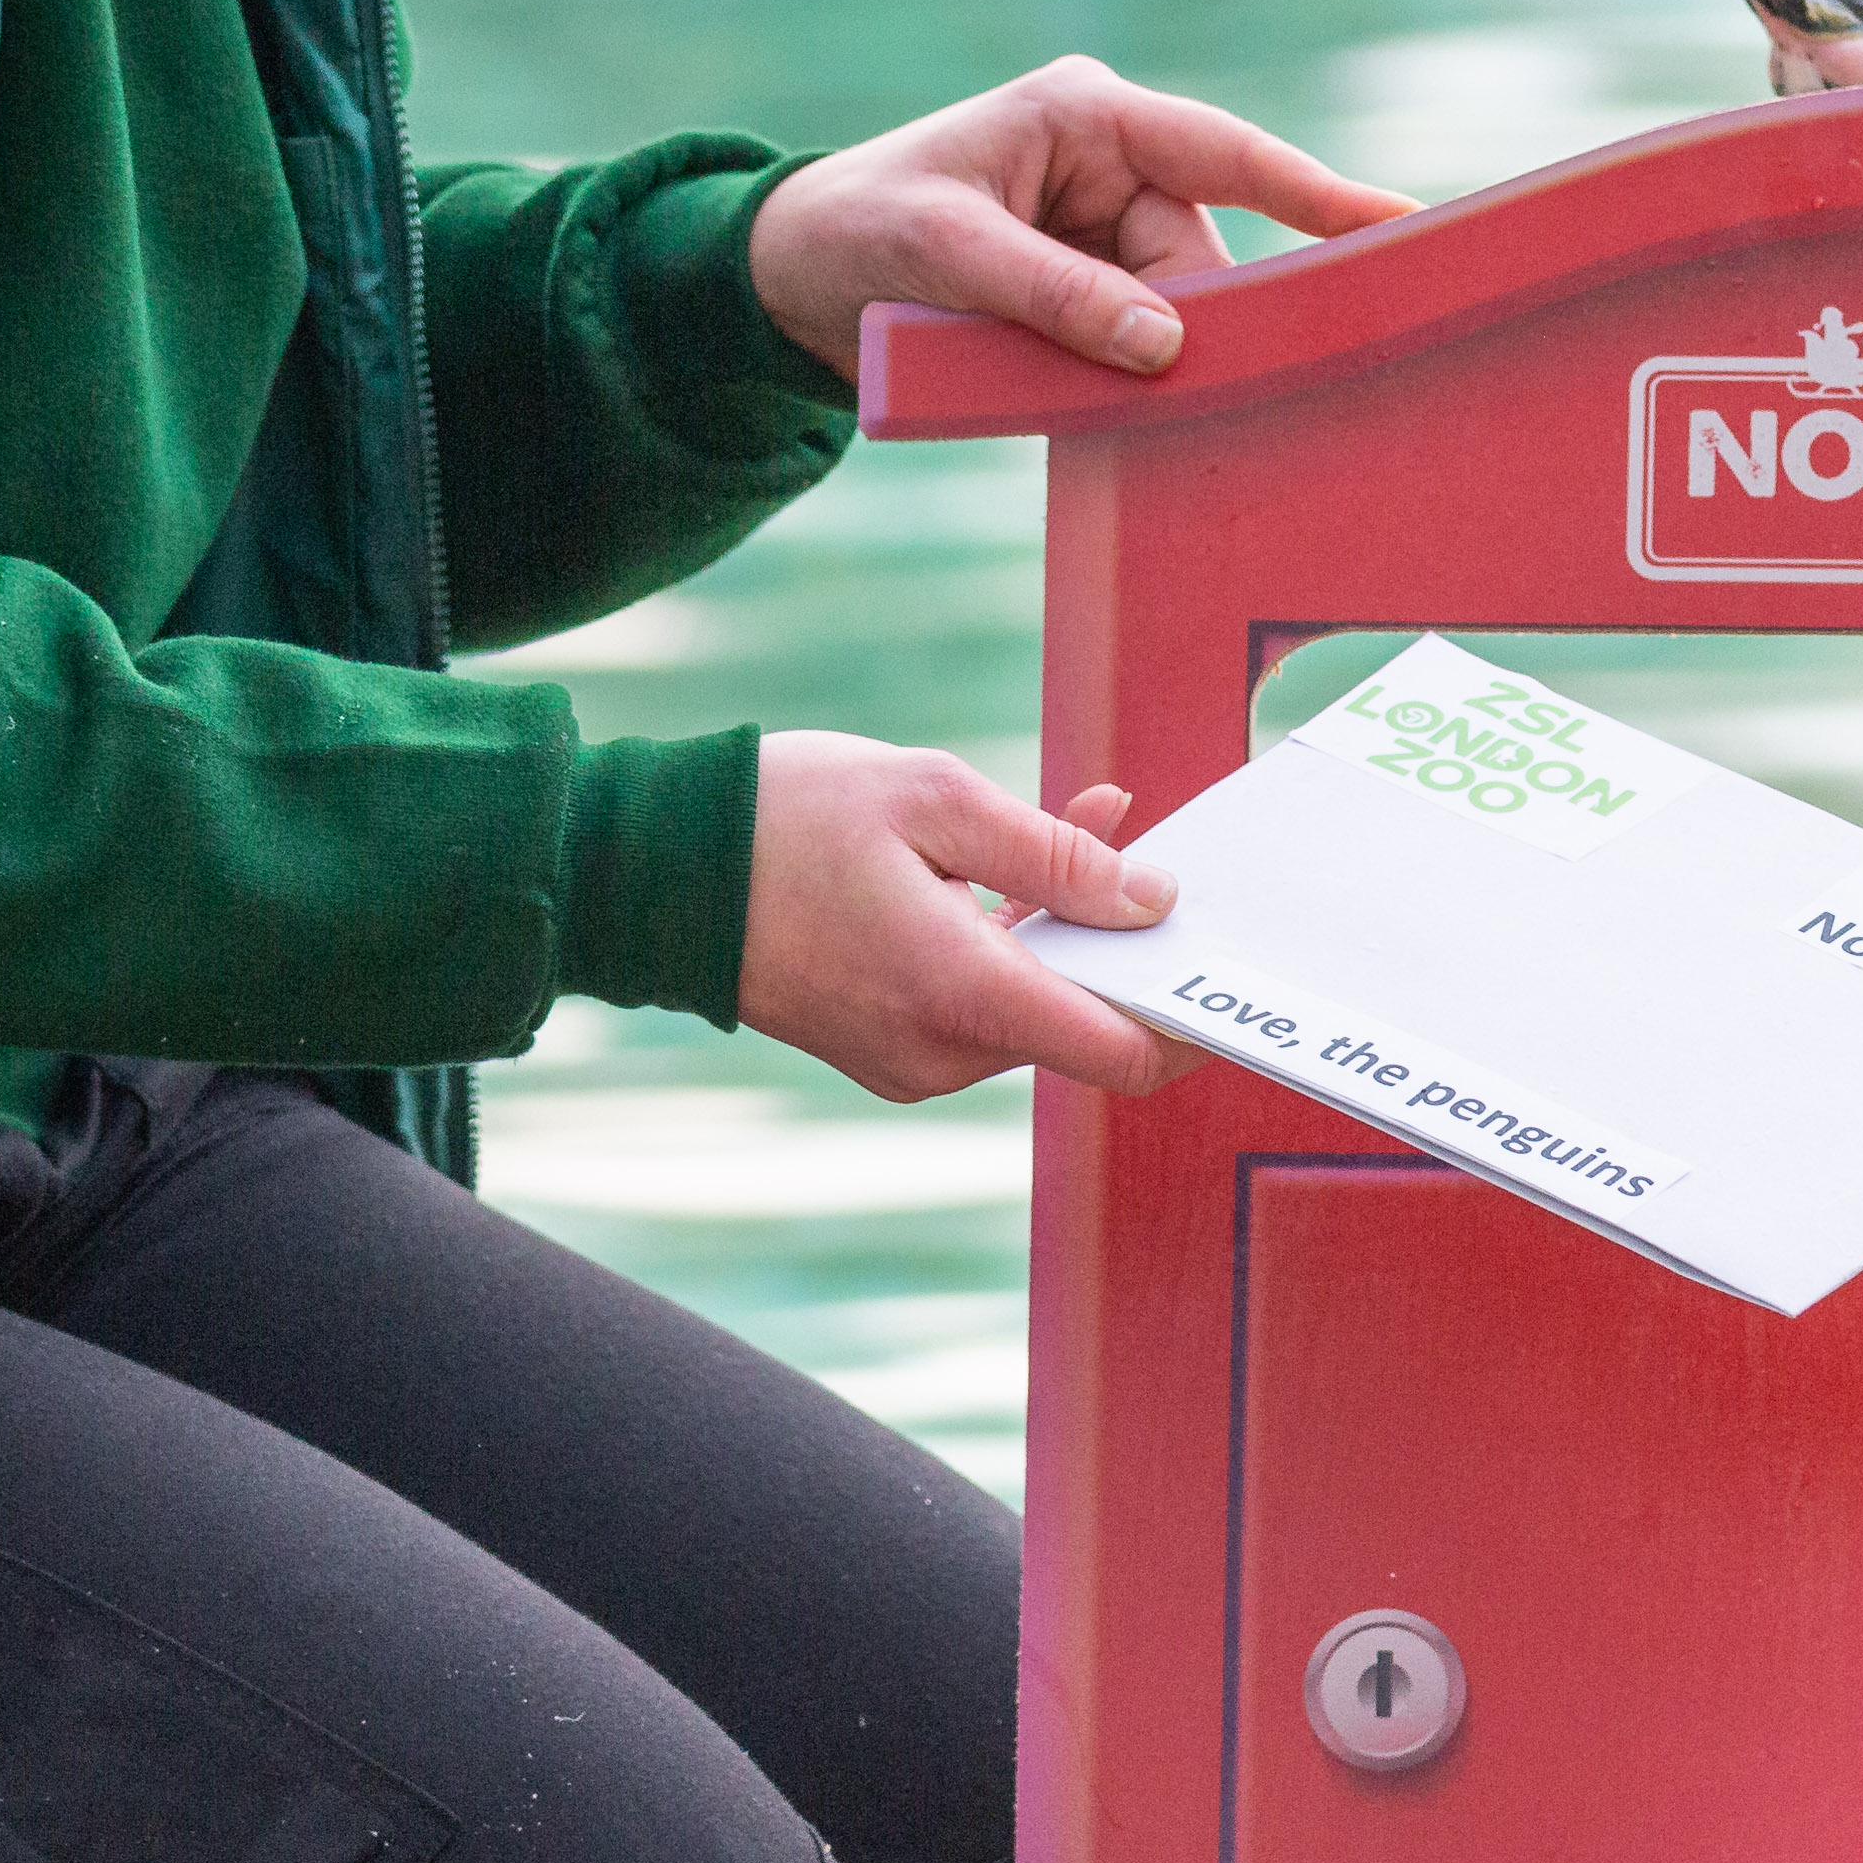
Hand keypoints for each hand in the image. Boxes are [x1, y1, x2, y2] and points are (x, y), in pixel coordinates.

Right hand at [740, 735, 1175, 1101]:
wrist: (644, 868)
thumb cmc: (783, 818)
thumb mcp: (937, 800)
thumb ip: (1058, 857)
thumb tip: (1151, 901)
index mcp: (962, 996)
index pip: (1120, 1053)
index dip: (1183, 1017)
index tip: (1218, 962)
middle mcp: (941, 1054)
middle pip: (1081, 1021)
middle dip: (1123, 939)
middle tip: (1149, 843)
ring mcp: (909, 1062)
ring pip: (1032, 1007)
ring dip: (1067, 929)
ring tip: (1084, 822)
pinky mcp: (885, 1050)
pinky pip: (979, 1004)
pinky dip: (1011, 945)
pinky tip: (1012, 868)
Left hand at [747, 56, 1411, 377]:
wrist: (787, 279)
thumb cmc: (858, 230)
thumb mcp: (945, 252)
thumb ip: (1055, 294)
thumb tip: (1168, 345)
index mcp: (1088, 115)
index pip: (1227, 155)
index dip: (1318, 195)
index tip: (1402, 226)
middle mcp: (1112, 164)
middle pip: (1201, 259)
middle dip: (1189, 327)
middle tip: (1161, 390)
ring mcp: (1105, 230)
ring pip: (1177, 313)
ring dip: (1143, 364)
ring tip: (1054, 381)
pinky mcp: (1093, 290)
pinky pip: (1142, 342)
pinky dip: (1125, 378)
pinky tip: (1086, 396)